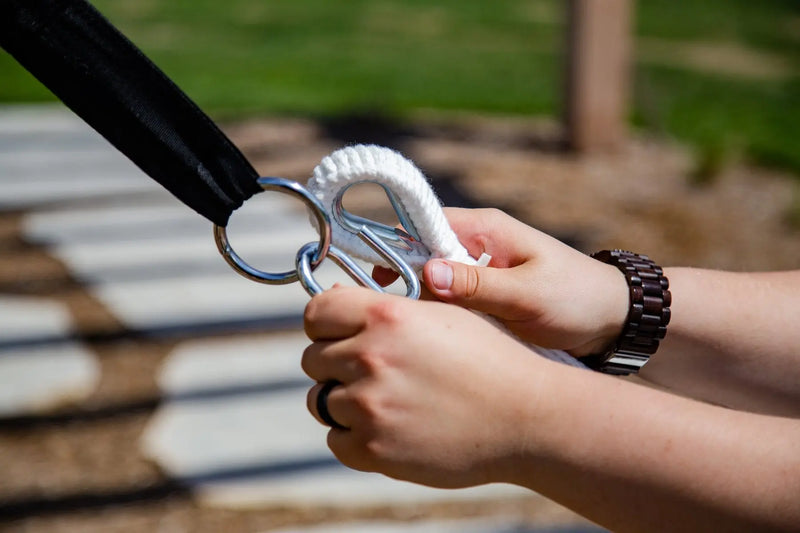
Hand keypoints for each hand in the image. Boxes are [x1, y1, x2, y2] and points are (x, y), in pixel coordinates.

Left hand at [302, 286, 551, 487]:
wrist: (528, 416)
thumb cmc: (491, 359)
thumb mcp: (444, 314)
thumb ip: (388, 305)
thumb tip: (335, 299)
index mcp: (385, 316)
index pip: (316, 312)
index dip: (325, 322)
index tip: (336, 332)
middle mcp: (370, 357)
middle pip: (314, 357)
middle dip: (336, 362)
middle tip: (373, 371)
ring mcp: (369, 406)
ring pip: (322, 400)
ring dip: (344, 400)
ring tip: (384, 401)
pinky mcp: (374, 449)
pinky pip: (336, 439)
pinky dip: (353, 436)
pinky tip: (387, 428)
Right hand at [379, 208, 628, 356]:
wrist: (614, 320)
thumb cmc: (577, 299)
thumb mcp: (527, 295)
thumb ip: (477, 285)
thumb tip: (424, 272)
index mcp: (485, 228)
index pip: (423, 225)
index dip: (395, 248)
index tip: (375, 279)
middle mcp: (477, 244)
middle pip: (421, 254)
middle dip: (406, 282)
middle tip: (398, 317)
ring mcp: (480, 270)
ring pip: (432, 281)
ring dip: (423, 303)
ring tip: (415, 332)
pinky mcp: (484, 295)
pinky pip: (449, 300)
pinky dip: (440, 315)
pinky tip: (436, 338)